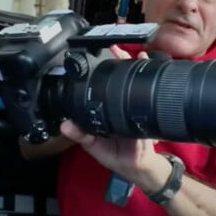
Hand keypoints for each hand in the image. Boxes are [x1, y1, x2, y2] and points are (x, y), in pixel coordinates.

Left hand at [59, 45, 167, 186]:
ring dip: (135, 64)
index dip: (98, 71)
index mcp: (104, 109)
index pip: (100, 85)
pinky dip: (150, 78)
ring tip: (136, 53)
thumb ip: (80, 135)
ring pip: (134, 80)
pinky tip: (149, 65)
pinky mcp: (148, 110)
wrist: (140, 167)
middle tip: (115, 48)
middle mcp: (119, 104)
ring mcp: (135, 105)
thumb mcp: (93, 146)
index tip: (96, 57)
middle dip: (118, 60)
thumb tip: (64, 125)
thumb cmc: (115, 155)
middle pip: (119, 77)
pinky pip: (148, 92)